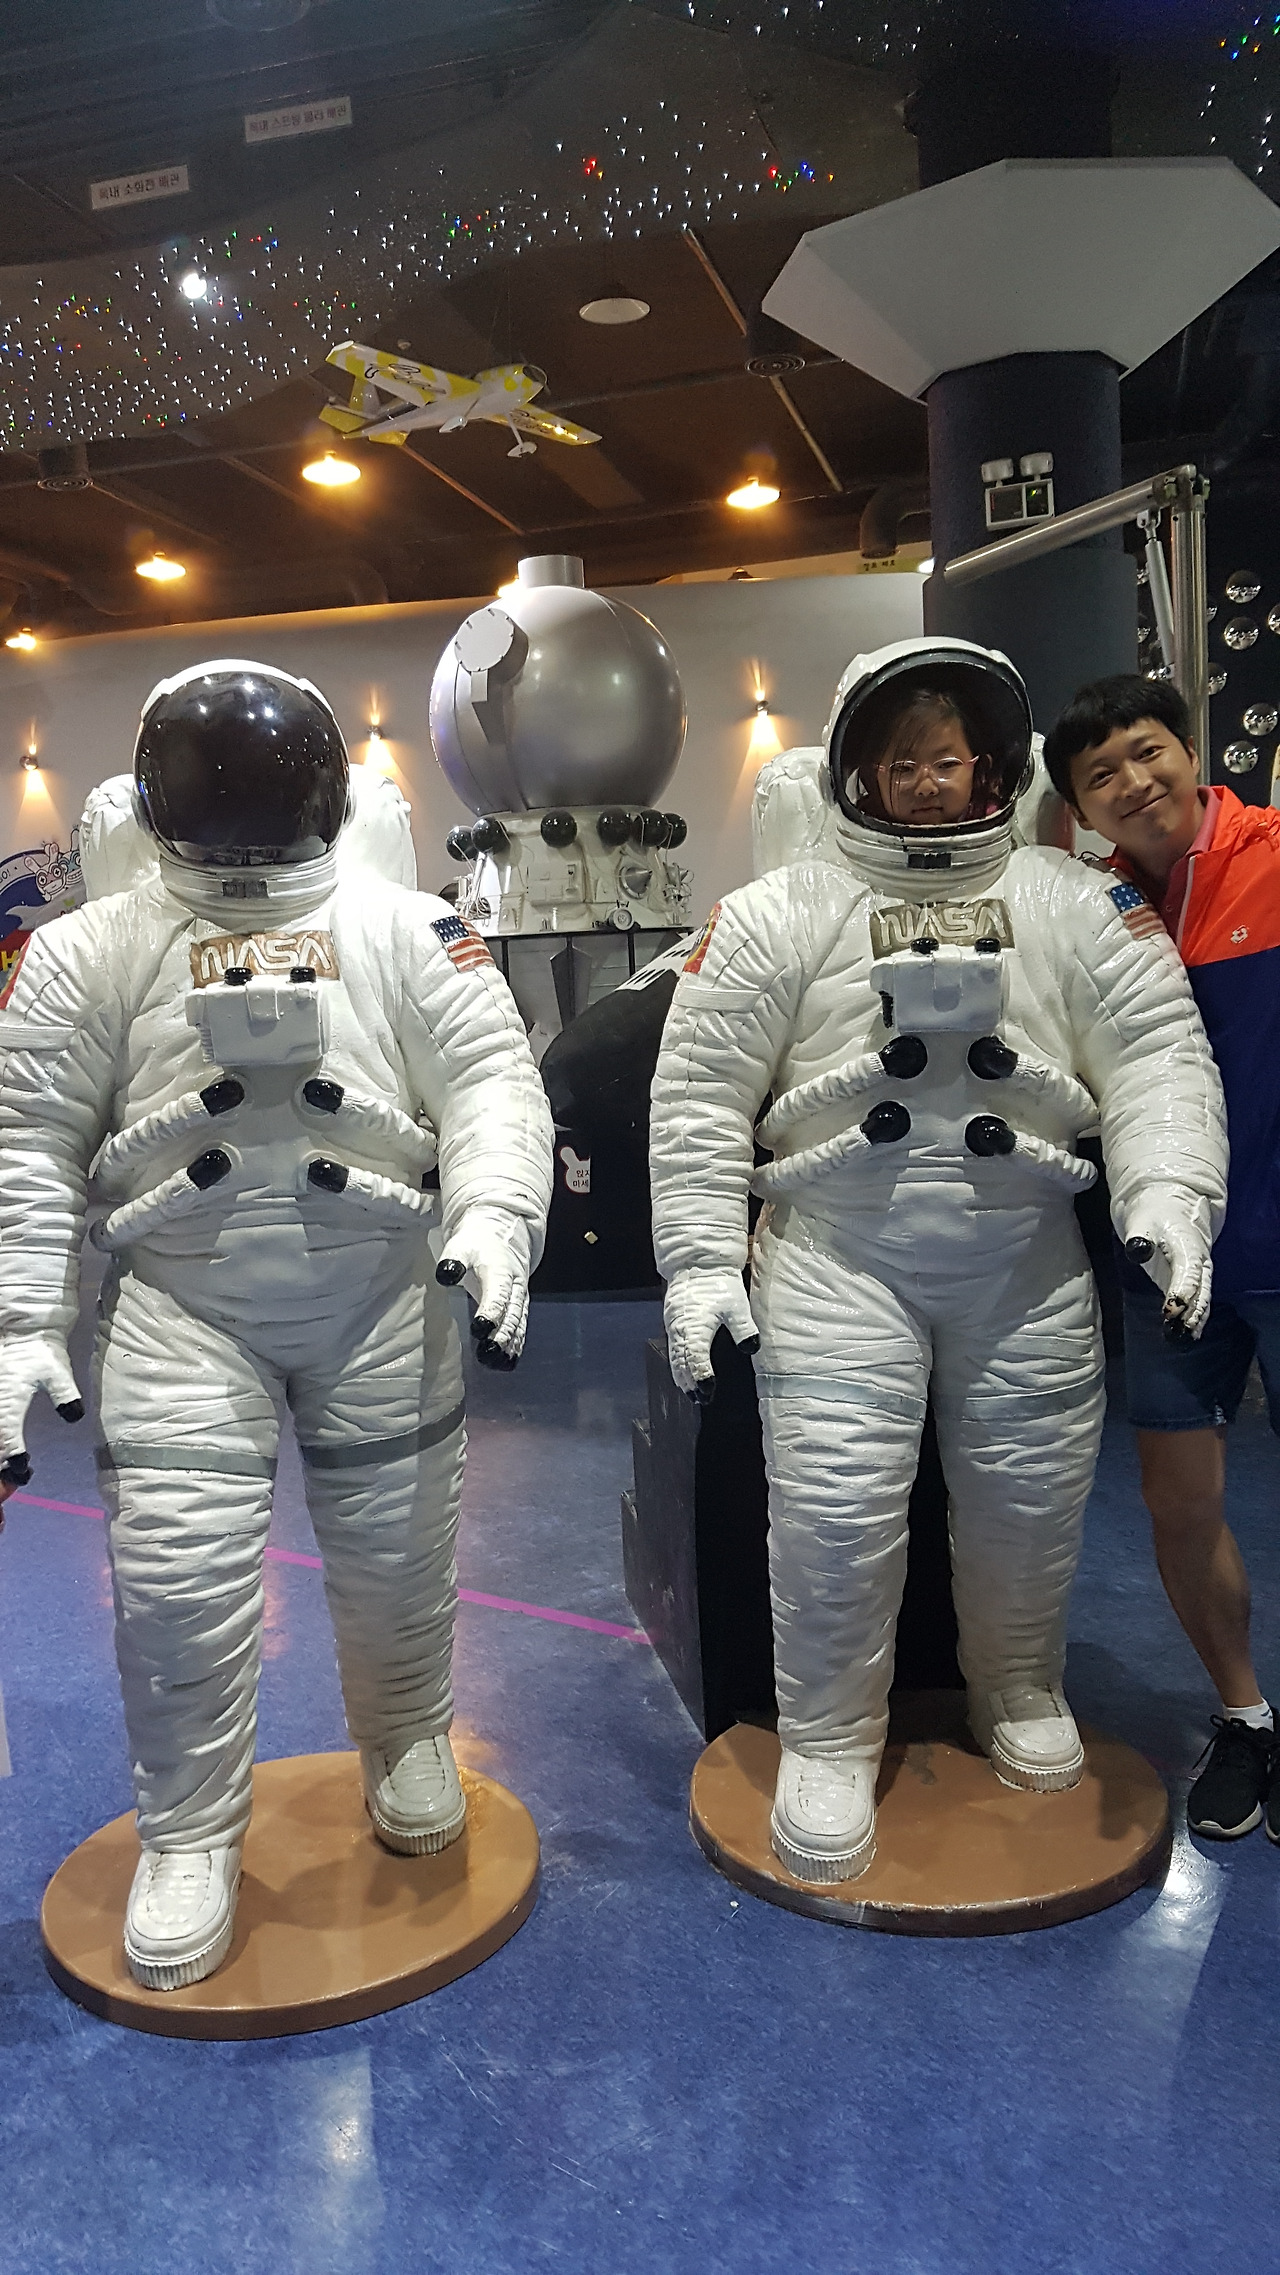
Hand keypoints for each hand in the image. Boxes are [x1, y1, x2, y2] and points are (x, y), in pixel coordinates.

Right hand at [0, 1332, 84, 1487]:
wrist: (22, 1329)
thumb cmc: (40, 1351)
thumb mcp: (57, 1373)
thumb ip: (65, 1396)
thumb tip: (73, 1416)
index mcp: (7, 1402)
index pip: (8, 1440)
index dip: (13, 1461)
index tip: (23, 1473)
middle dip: (0, 1466)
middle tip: (11, 1482)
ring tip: (7, 1472)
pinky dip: (0, 1441)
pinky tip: (4, 1451)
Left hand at [436, 1208, 532, 1369]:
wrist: (500, 1234)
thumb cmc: (476, 1242)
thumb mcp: (460, 1245)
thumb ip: (453, 1260)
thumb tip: (446, 1275)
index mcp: (500, 1270)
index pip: (498, 1293)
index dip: (491, 1311)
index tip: (480, 1328)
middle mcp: (515, 1286)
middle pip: (513, 1313)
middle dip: (502, 1334)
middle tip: (489, 1352)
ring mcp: (519, 1297)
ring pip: (519, 1323)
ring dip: (510, 1344)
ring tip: (498, 1363)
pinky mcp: (518, 1306)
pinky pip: (521, 1327)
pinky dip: (516, 1344)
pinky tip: (507, 1362)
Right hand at [663, 1267, 758, 1404]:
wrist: (697, 1262)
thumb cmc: (719, 1284)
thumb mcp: (737, 1305)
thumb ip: (744, 1329)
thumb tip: (751, 1349)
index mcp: (695, 1325)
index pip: (695, 1358)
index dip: (701, 1376)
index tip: (708, 1392)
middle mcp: (680, 1328)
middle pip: (681, 1362)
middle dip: (690, 1383)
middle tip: (701, 1400)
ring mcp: (673, 1325)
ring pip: (674, 1357)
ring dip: (682, 1376)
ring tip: (691, 1393)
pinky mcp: (672, 1322)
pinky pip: (672, 1348)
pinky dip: (677, 1364)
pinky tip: (683, 1372)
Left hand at [1123, 1204, 1212, 1341]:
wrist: (1172, 1209)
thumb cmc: (1154, 1215)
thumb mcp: (1143, 1222)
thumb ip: (1140, 1237)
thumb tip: (1138, 1251)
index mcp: (1188, 1246)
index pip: (1189, 1272)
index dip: (1182, 1292)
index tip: (1171, 1310)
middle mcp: (1200, 1262)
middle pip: (1201, 1290)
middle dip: (1192, 1313)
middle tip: (1179, 1332)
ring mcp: (1199, 1274)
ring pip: (1203, 1299)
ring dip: (1194, 1320)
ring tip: (1183, 1339)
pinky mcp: (1193, 1282)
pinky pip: (1199, 1302)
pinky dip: (1195, 1318)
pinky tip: (1188, 1336)